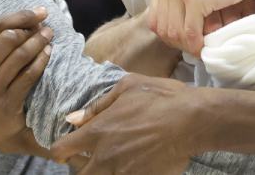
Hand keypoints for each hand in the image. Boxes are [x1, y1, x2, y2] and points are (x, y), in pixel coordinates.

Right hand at [0, 9, 53, 153]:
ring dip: (39, 41)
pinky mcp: (6, 103)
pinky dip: (42, 59)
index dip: (18, 16)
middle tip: (43, 25)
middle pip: (9, 38)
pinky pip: (29, 74)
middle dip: (30, 28)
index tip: (36, 11)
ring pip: (21, 55)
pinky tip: (48, 51)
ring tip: (48, 34)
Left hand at [50, 74, 203, 173]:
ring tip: (112, 160)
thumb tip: (72, 119)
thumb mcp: (127, 87)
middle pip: (79, 174)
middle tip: (89, 157)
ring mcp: (123, 172)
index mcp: (98, 132)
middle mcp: (106, 157)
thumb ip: (97, 106)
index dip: (60, 150)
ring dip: (102, 171)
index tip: (67, 148)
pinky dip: (123, 173)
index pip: (61, 150)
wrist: (194, 120)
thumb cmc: (161, 98)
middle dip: (80, 166)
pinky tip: (133, 162)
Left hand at [148, 0, 254, 55]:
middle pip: (162, 28)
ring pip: (175, 33)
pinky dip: (198, 44)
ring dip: (189, 45)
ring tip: (203, 45)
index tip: (186, 40)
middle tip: (196, 46)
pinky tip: (207, 44)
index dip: (169, 34)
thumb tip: (174, 36)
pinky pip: (190, 32)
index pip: (154, 18)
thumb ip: (178, 0)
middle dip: (179, 42)